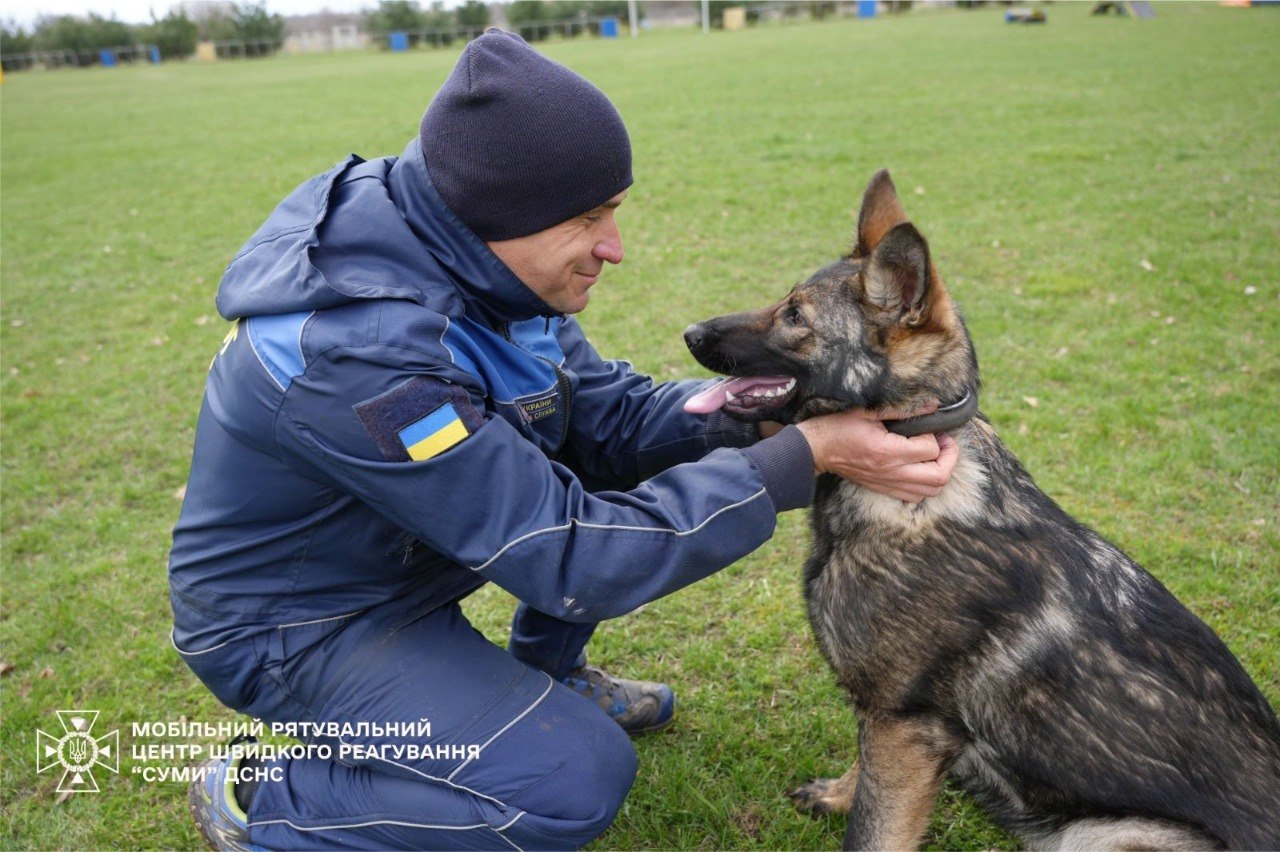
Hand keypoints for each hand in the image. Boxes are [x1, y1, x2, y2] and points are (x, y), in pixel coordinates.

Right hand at [795, 407, 958, 502]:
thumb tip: (932, 406)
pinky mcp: (883, 489)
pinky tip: (921, 469)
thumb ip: (902, 409)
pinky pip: (915, 497)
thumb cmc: (838, 426)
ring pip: (930, 491)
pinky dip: (926, 485)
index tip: (929, 426)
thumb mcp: (867, 410)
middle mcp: (891, 472)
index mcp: (887, 451)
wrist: (816, 449)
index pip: (929, 449)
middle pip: (938, 477)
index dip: (935, 436)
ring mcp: (888, 484)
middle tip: (945, 443)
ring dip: (940, 473)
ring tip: (935, 456)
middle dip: (950, 458)